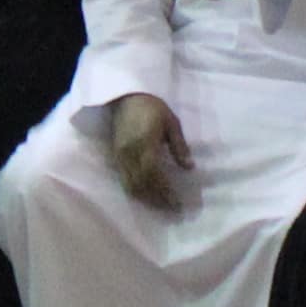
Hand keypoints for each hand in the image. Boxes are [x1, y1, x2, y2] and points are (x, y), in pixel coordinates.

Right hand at [106, 95, 194, 212]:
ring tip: (160, 206)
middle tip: (172, 210)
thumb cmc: (152, 107)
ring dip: (145, 198)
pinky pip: (123, 179)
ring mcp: (120, 155)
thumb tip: (189, 167)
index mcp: (145, 144)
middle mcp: (129, 153)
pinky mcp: (115, 155)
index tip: (177, 203)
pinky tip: (145, 196)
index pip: (154, 175)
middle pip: (141, 184)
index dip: (165, 191)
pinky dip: (135, 190)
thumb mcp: (172, 123)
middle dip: (156, 200)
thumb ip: (180, 146)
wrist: (125, 95)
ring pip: (130, 184)